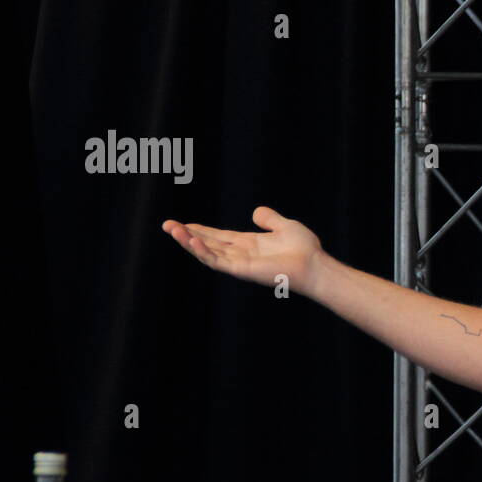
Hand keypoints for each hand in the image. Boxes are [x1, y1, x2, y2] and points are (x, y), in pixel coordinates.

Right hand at [161, 206, 324, 292]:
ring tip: (172, 229)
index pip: (219, 237)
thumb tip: (256, 212)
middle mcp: (241, 254)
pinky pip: (217, 261)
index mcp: (249, 244)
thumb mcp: (284, 226)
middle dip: (187, 235)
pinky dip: (203, 252)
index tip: (184, 224)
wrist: (314, 264)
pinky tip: (190, 241)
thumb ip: (269, 218)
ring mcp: (240, 263)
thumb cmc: (305, 249)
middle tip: (167, 225)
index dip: (202, 231)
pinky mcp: (242, 270)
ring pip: (207, 253)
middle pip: (208, 244)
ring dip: (188, 242)